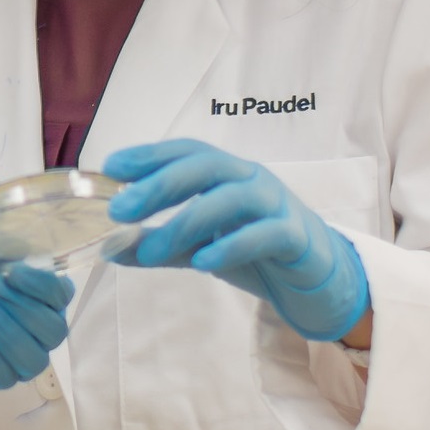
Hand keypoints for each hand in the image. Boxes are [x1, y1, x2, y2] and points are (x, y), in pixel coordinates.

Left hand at [0, 229, 73, 389]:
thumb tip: (14, 211)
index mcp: (35, 290)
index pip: (62, 295)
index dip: (45, 285)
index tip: (13, 269)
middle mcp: (30, 323)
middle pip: (55, 330)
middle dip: (25, 306)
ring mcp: (10, 350)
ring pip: (37, 359)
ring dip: (14, 330)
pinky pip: (9, 376)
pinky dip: (0, 351)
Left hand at [105, 139, 369, 342]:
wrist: (319, 277)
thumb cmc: (256, 251)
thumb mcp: (200, 248)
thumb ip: (161, 246)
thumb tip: (110, 248)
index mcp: (227, 173)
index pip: (186, 152)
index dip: (149, 155)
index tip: (110, 167)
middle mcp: (250, 178)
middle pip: (204, 167)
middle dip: (158, 184)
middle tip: (120, 209)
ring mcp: (276, 204)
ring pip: (230, 198)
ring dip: (185, 222)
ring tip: (151, 249)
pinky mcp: (296, 236)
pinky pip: (264, 233)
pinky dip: (231, 244)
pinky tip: (203, 261)